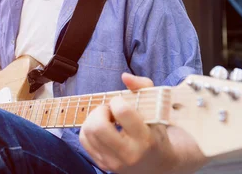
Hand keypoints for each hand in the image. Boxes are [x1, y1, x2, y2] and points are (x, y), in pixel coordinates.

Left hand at [80, 73, 205, 173]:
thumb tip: (124, 76)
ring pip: (88, 132)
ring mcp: (114, 163)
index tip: (122, 103)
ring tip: (107, 118)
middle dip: (100, 111)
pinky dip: (88, 128)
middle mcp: (129, 154)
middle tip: (109, 110)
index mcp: (145, 139)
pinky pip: (84, 140)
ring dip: (93, 118)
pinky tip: (102, 128)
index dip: (118, 101)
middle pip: (98, 127)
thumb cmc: (155, 131)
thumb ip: (143, 87)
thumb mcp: (156, 108)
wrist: (158, 164)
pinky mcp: (103, 165)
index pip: (122, 111)